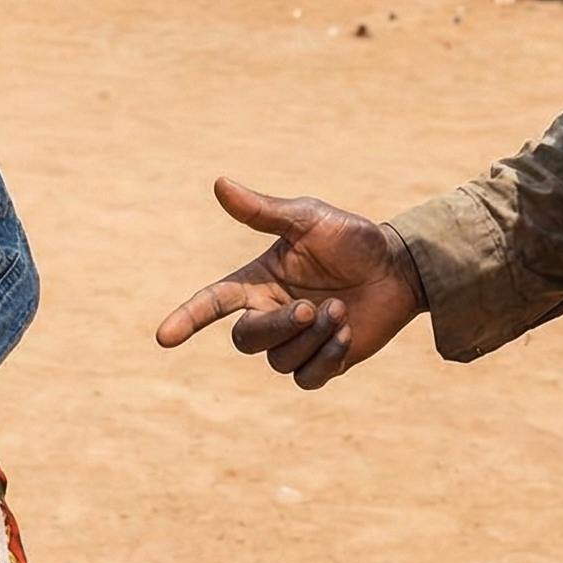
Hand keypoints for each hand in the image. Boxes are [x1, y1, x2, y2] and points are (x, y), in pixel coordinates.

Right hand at [155, 178, 425, 388]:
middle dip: (277, 327)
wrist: (398, 268)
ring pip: (280, 360)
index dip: (188, 318)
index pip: (213, 303)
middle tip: (313, 306)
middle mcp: (270, 314)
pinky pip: (307, 379)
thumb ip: (263, 212)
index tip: (164, 337)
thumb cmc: (350, 238)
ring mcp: (296, 342)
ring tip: (340, 310)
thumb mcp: (307, 218)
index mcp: (257, 282)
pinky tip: (347, 333)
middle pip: (247, 339)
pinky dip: (327, 358)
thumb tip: (220, 183)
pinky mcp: (323, 363)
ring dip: (313, 337)